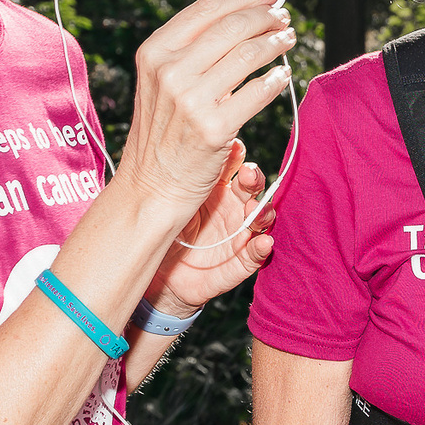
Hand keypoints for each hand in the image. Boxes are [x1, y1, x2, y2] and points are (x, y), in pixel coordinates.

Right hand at [115, 0, 295, 218]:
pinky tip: (283, 77)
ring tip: (288, 40)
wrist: (150, 187)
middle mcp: (169, 72)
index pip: (207, 9)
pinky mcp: (214, 129)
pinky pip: (257, 93)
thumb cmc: (163, 133)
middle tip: (284, 18)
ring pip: (249, 54)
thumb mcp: (160, 82)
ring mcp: (191, 100)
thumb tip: (240, 17)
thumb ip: (189, 51)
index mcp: (154, 53)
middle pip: (233, 27)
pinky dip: (276, 80)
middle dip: (266, 16)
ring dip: (276, 43)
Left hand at [151, 142, 274, 313]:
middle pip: (252, 187)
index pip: (233, 165)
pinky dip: (262, 248)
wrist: (160, 276)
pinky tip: (263, 242)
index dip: (236, 156)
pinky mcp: (242, 260)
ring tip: (255, 210)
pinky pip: (257, 253)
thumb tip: (185, 148)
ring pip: (262, 217)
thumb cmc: (165, 233)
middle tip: (248, 176)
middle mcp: (232, 207)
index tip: (233, 148)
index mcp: (215, 188)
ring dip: (263, 212)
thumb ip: (182, 181)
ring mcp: (240, 233)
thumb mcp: (170, 204)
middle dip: (254, 180)